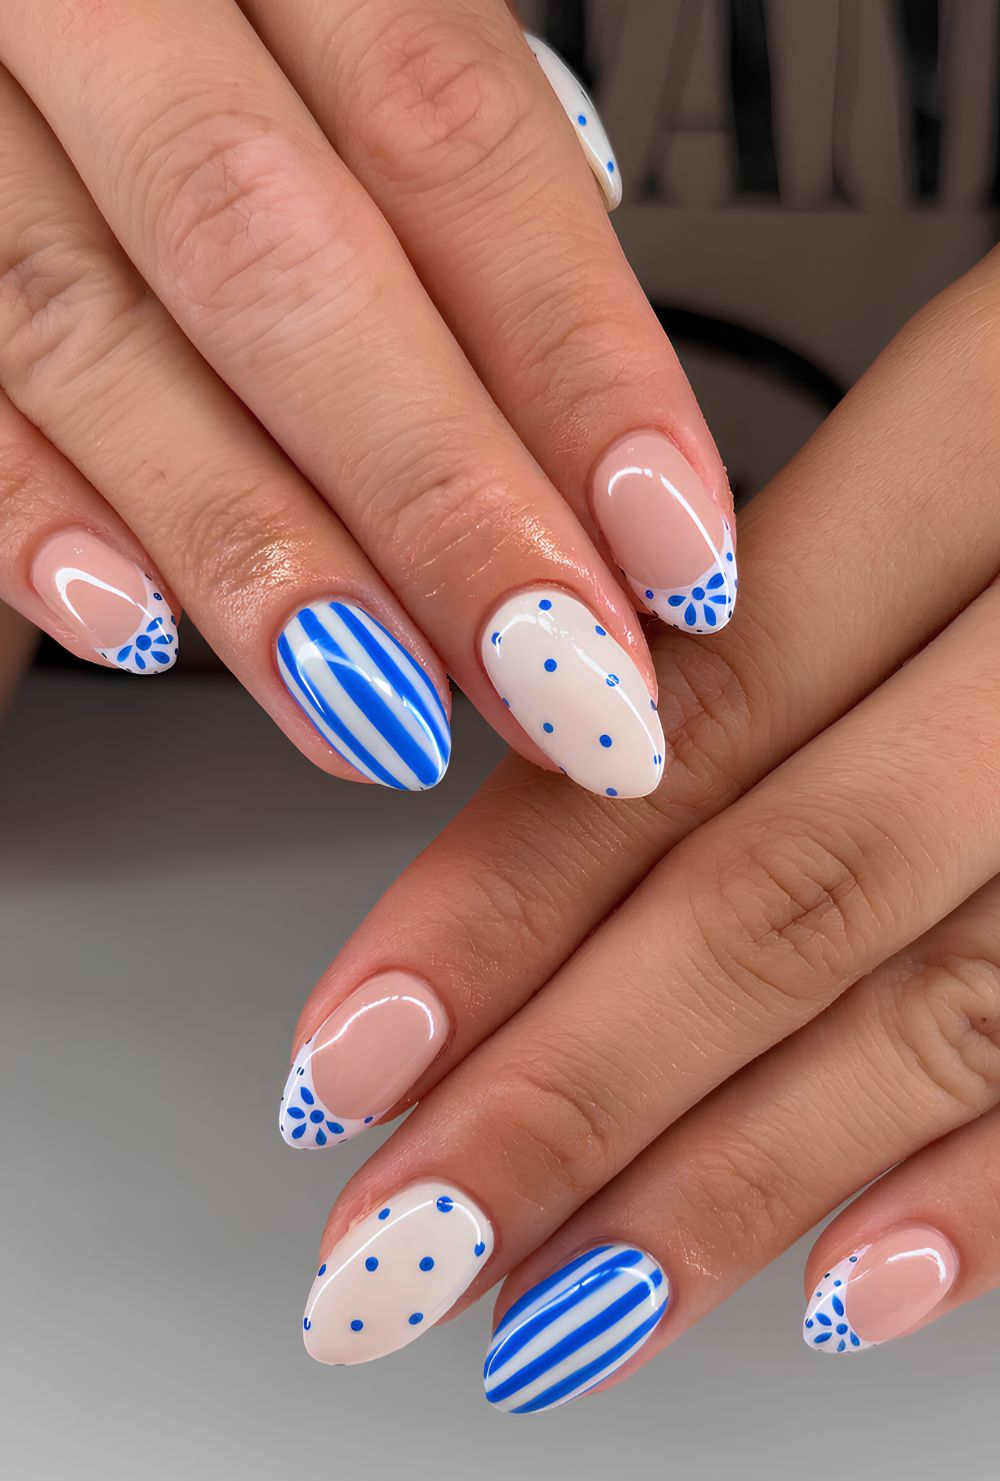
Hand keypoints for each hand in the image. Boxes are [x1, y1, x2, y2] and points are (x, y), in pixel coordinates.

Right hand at [0, 3, 733, 797]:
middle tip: (552, 672)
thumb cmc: (209, 10)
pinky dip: (32, 513)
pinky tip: (139, 627)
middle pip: (280, 253)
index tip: (669, 544)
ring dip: (259, 552)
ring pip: (96, 335)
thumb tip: (585, 417)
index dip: (574, 355)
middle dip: (434, 495)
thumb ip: (440, 186)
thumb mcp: (336, 26)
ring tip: (386, 706)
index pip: (448, 132)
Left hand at [279, 248, 999, 1400]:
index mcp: (991, 437)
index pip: (697, 712)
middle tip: (404, 1243)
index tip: (357, 1056)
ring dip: (737, 1184)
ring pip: (942, 1004)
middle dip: (574, 1094)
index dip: (510, 901)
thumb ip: (771, 605)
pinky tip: (842, 1285)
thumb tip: (551, 806)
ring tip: (562, 1309)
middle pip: (790, 889)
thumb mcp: (960, 417)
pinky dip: (980, 1186)